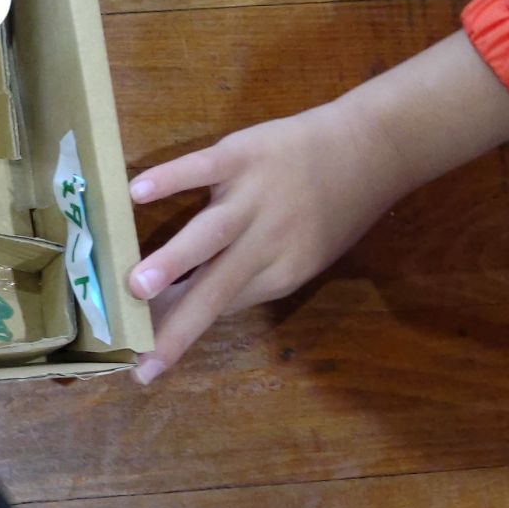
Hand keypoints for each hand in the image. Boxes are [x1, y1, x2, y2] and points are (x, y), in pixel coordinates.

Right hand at [124, 100, 404, 383]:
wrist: (371, 148)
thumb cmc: (334, 209)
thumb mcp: (306, 256)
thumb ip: (252, 276)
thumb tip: (191, 301)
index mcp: (283, 273)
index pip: (221, 307)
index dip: (179, 331)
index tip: (142, 358)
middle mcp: (268, 242)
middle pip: (216, 289)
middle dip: (178, 322)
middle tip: (140, 352)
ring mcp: (254, 197)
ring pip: (210, 234)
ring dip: (174, 260)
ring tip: (137, 286)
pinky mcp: (243, 155)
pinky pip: (202, 168)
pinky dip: (171, 179)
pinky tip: (137, 192)